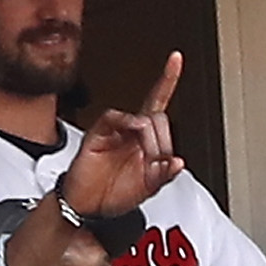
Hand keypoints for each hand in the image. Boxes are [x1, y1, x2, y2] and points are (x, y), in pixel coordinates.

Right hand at [56, 55, 186, 221]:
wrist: (87, 206)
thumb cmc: (113, 194)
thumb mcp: (147, 189)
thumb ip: (164, 175)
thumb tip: (178, 162)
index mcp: (145, 139)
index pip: (159, 104)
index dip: (167, 81)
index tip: (176, 59)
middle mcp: (131, 131)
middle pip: (158, 117)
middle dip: (163, 142)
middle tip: (157, 163)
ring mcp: (115, 131)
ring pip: (142, 119)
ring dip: (150, 142)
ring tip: (144, 163)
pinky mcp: (98, 134)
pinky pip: (115, 117)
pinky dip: (128, 125)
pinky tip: (132, 136)